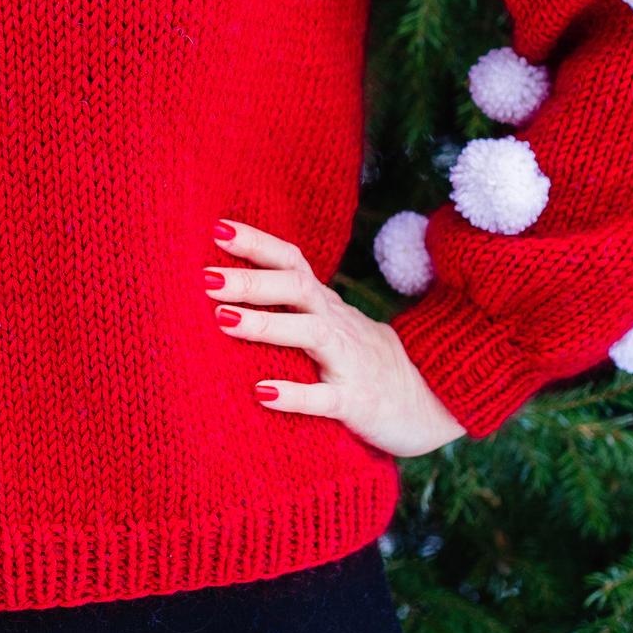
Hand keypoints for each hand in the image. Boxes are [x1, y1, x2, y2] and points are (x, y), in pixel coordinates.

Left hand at [207, 220, 466, 459]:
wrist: (427, 405)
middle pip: (296, 289)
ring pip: (310, 334)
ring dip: (265, 325)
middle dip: (251, 280)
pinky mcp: (357, 402)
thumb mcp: (328, 324)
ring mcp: (349, 362)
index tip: (217, 227)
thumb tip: (226, 284)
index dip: (257, 243)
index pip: (291, 262)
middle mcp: (336, 324)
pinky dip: (295, 394)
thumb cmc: (358, 361)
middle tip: (205, 276)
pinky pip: (326, 397)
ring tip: (222, 319)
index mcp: (324, 304)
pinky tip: (261, 393)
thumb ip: (289, 305)